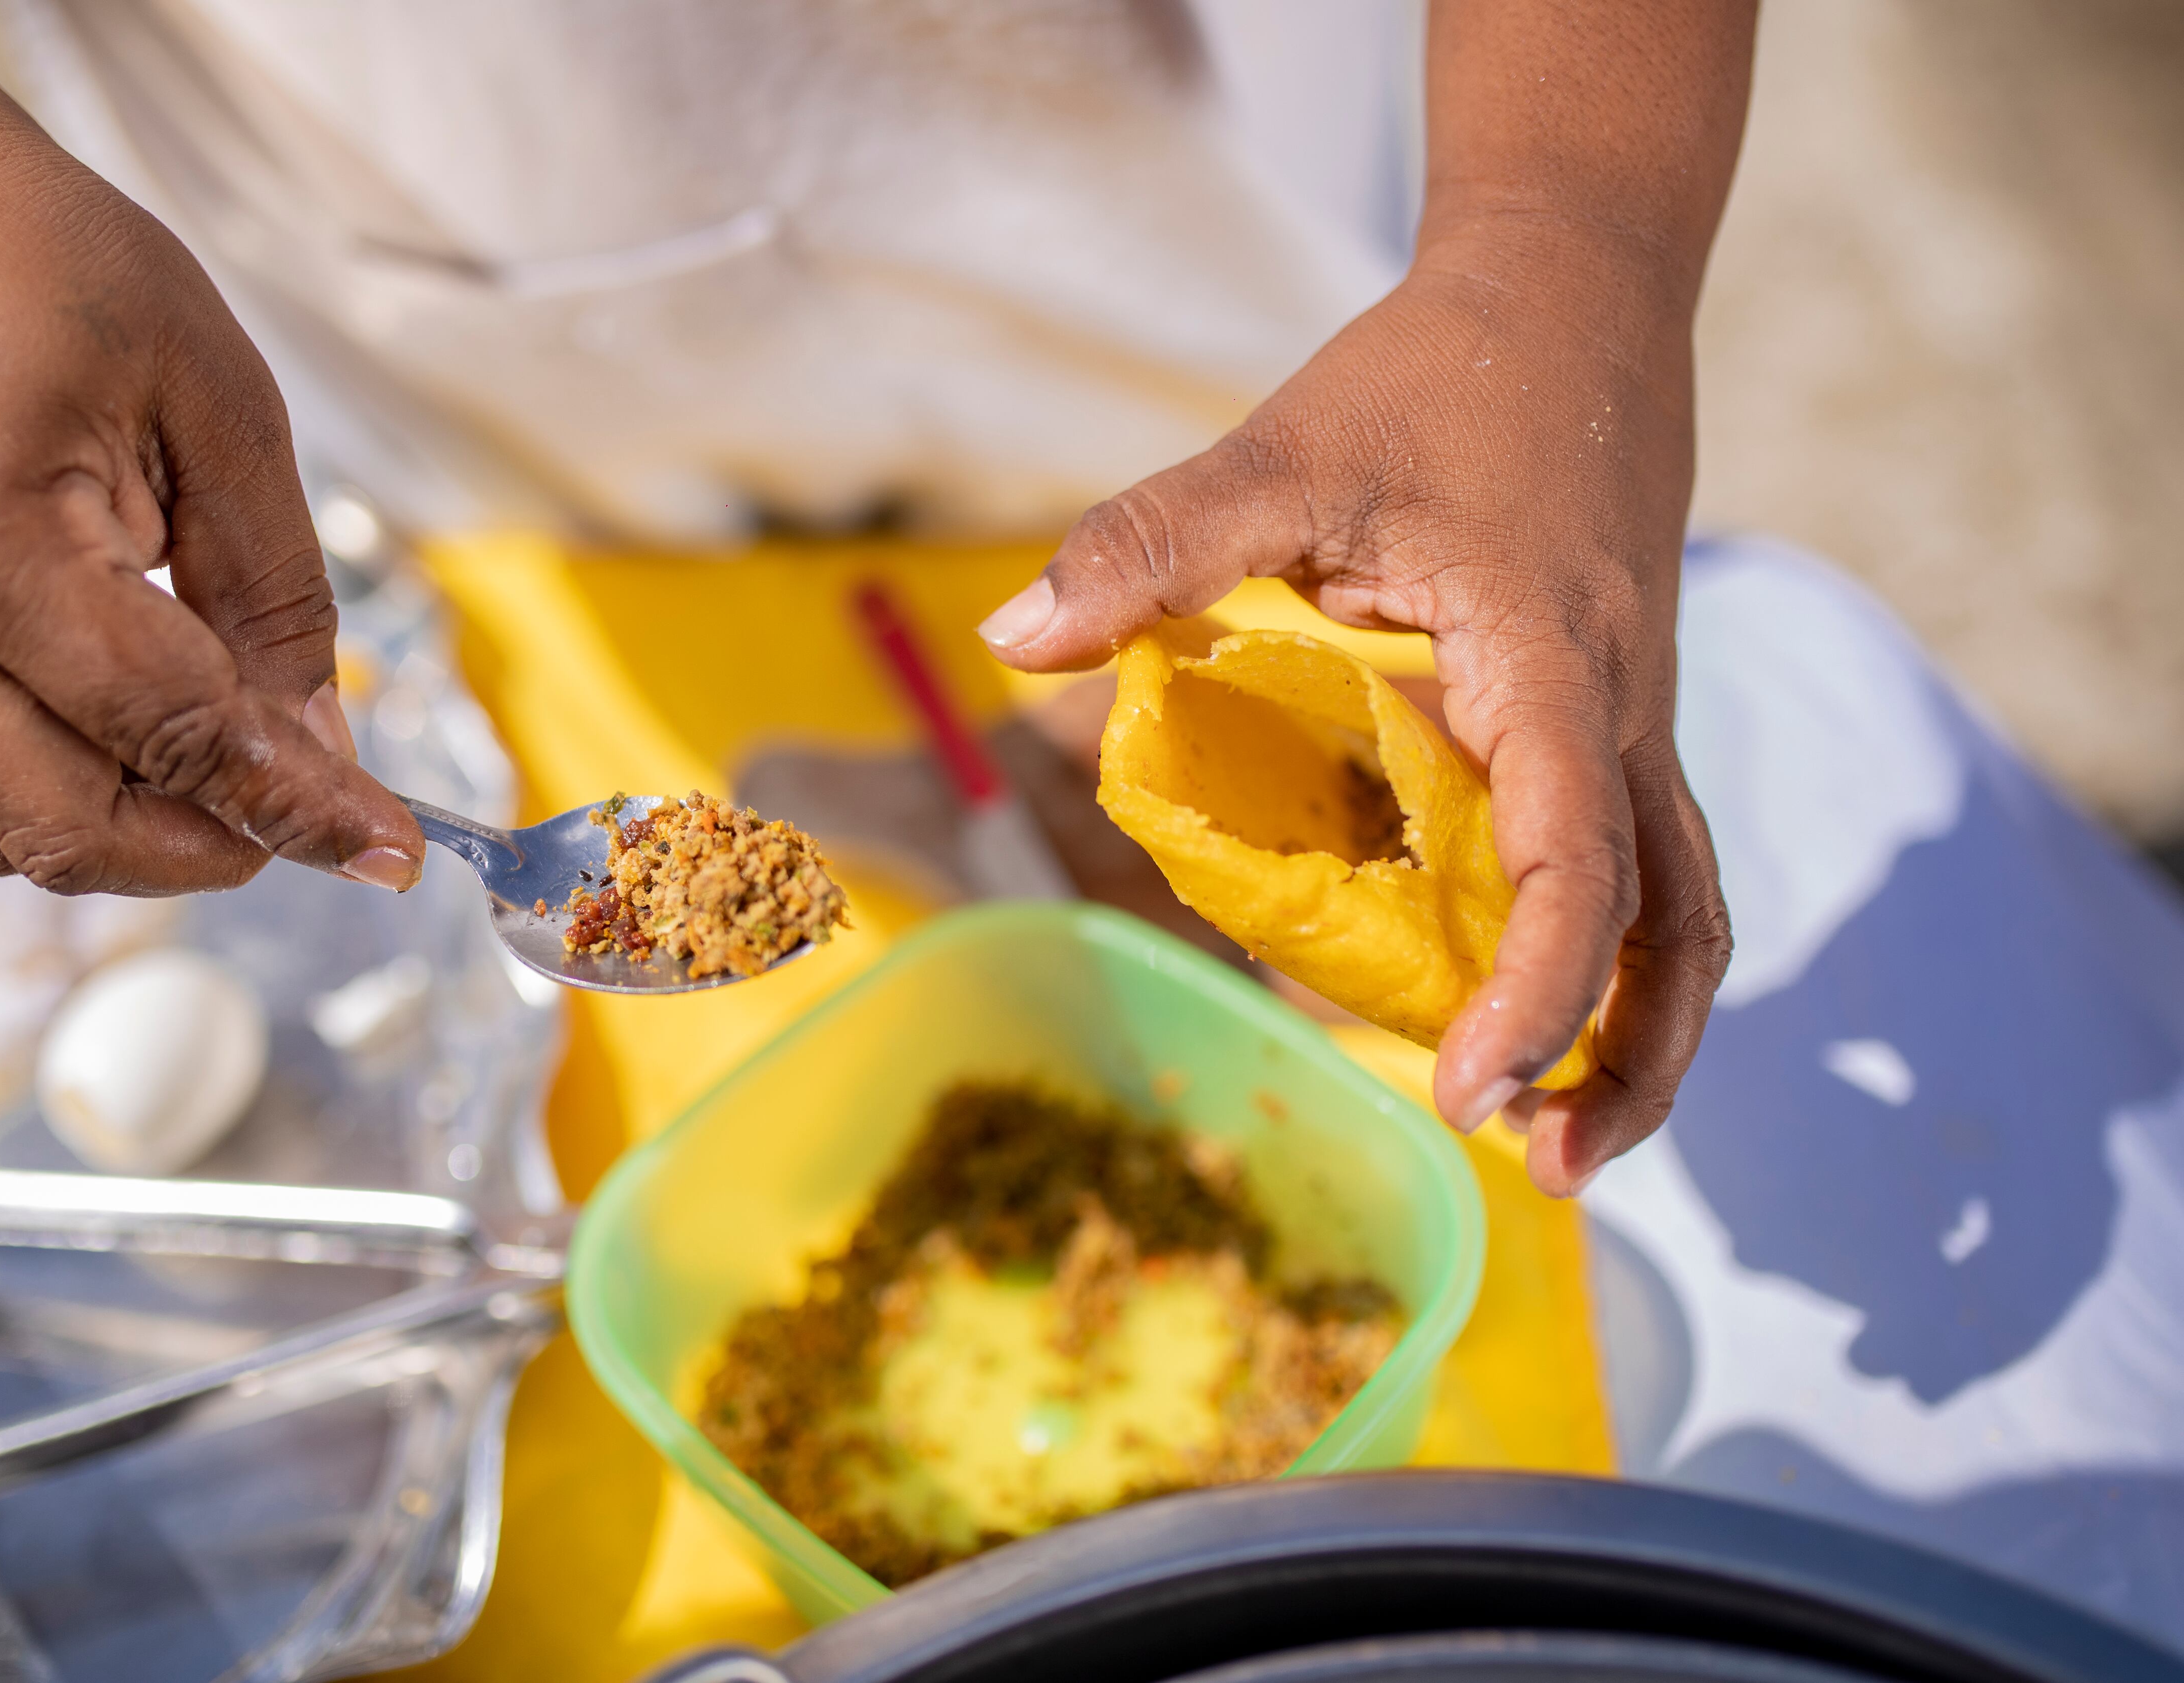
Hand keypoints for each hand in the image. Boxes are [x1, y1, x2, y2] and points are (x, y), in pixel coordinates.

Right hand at [0, 93, 420, 893]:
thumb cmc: (51, 275)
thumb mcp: (222, 406)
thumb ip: (279, 594)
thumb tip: (322, 753)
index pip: (169, 728)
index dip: (294, 803)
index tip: (387, 849)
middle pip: (68, 825)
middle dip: (209, 847)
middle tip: (303, 817)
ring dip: (127, 837)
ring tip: (211, 768)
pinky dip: (22, 812)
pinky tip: (92, 744)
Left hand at [978, 230, 1731, 1195]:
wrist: (1578, 295)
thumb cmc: (1441, 373)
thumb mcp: (1288, 448)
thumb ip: (1155, 542)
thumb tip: (1012, 641)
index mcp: (1552, 666)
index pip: (1577, 864)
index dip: (1535, 991)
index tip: (1465, 1090)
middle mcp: (1617, 713)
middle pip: (1673, 924)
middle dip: (1618, 1060)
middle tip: (1536, 1169)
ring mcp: (1629, 719)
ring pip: (1680, 906)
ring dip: (1634, 1028)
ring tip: (1555, 1135)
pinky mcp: (1607, 715)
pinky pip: (1634, 859)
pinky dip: (1595, 949)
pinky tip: (1510, 990)